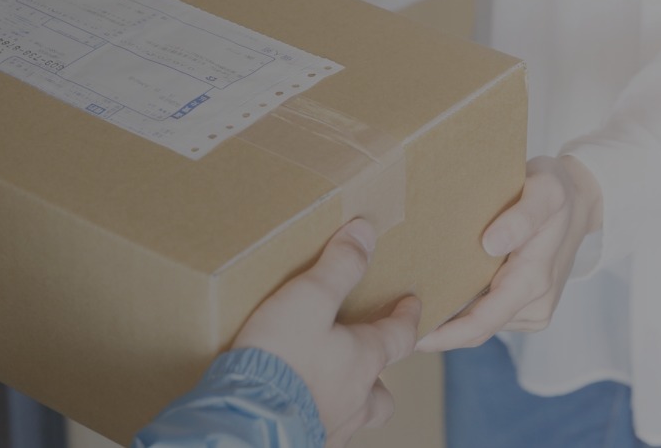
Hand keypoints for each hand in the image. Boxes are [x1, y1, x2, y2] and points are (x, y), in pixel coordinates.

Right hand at [233, 219, 421, 446]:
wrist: (248, 421)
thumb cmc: (281, 358)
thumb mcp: (308, 298)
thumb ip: (338, 266)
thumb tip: (365, 233)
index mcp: (364, 360)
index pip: (400, 336)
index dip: (407, 316)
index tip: (412, 303)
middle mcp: (356, 399)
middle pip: (382, 392)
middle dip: (377, 375)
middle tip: (363, 360)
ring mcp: (332, 427)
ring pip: (353, 415)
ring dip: (348, 400)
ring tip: (326, 385)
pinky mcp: (305, 442)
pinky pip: (321, 430)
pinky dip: (316, 416)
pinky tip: (295, 406)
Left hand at [417, 155, 600, 351]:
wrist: (580, 200)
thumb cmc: (557, 191)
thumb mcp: (545, 191)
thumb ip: (521, 217)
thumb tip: (491, 244)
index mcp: (533, 282)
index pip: (481, 322)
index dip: (443, 335)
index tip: (406, 334)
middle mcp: (534, 305)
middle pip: (475, 331)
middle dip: (436, 334)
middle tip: (389, 324)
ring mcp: (531, 309)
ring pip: (480, 325)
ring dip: (447, 322)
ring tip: (402, 309)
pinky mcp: (525, 306)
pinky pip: (488, 315)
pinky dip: (461, 311)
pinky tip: (433, 296)